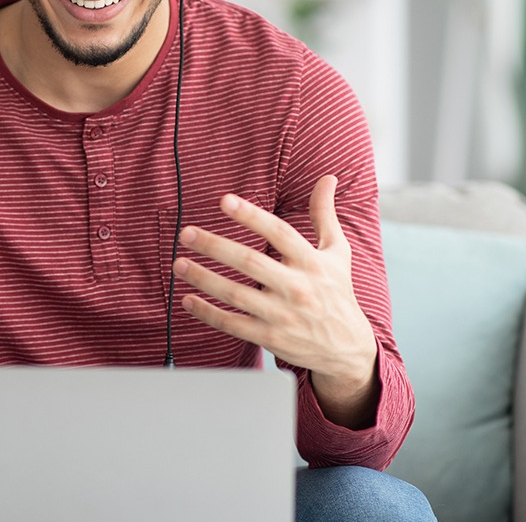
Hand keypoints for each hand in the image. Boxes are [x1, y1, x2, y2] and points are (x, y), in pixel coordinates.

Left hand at [172, 175, 379, 426]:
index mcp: (311, 262)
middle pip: (250, 262)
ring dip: (203, 278)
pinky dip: (208, 313)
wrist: (346, 347)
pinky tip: (187, 299)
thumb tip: (327, 179)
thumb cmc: (336, 292)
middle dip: (215, 246)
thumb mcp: (336, 252)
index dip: (251, 216)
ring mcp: (282, 315)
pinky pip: (232, 324)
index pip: (279, 233)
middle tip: (187, 233)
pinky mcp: (270, 338)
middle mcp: (296, 287)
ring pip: (236, 294)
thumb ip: (324, 215)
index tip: (225, 201)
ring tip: (179, 264)